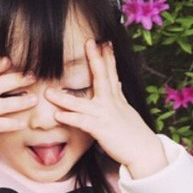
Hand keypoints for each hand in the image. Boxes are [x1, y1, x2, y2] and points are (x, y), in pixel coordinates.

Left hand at [45, 39, 167, 177]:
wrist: (144, 151)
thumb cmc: (134, 133)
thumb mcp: (127, 110)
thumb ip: (119, 95)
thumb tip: (118, 82)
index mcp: (116, 98)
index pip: (112, 73)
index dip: (108, 57)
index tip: (104, 41)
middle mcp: (111, 103)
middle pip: (102, 77)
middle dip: (95, 59)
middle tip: (89, 42)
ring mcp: (106, 115)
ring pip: (82, 104)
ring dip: (64, 98)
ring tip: (49, 92)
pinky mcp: (101, 130)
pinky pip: (82, 123)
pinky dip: (70, 118)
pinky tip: (57, 115)